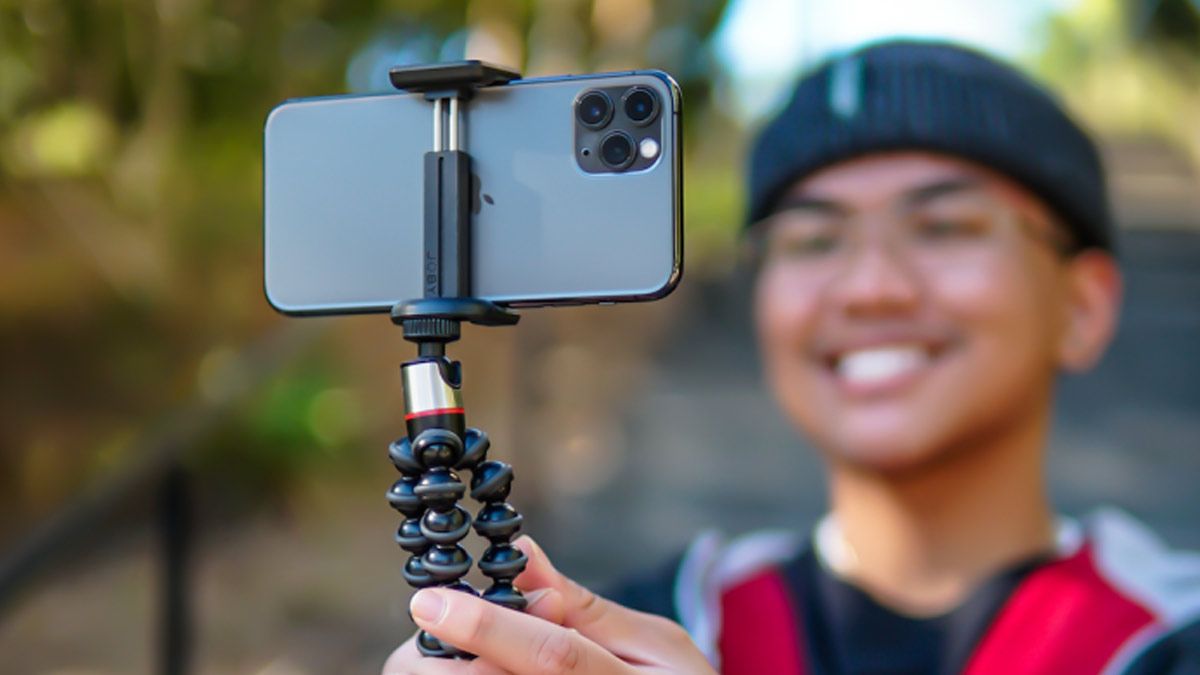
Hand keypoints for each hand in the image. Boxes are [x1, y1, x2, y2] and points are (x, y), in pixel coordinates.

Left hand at [382, 536, 715, 673]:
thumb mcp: (657, 645)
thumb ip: (586, 606)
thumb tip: (522, 555)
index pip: (551, 656)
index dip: (485, 627)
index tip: (429, 601)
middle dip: (447, 657)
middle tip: (444, 623)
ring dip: (452, 671)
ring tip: (474, 650)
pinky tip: (482, 666)